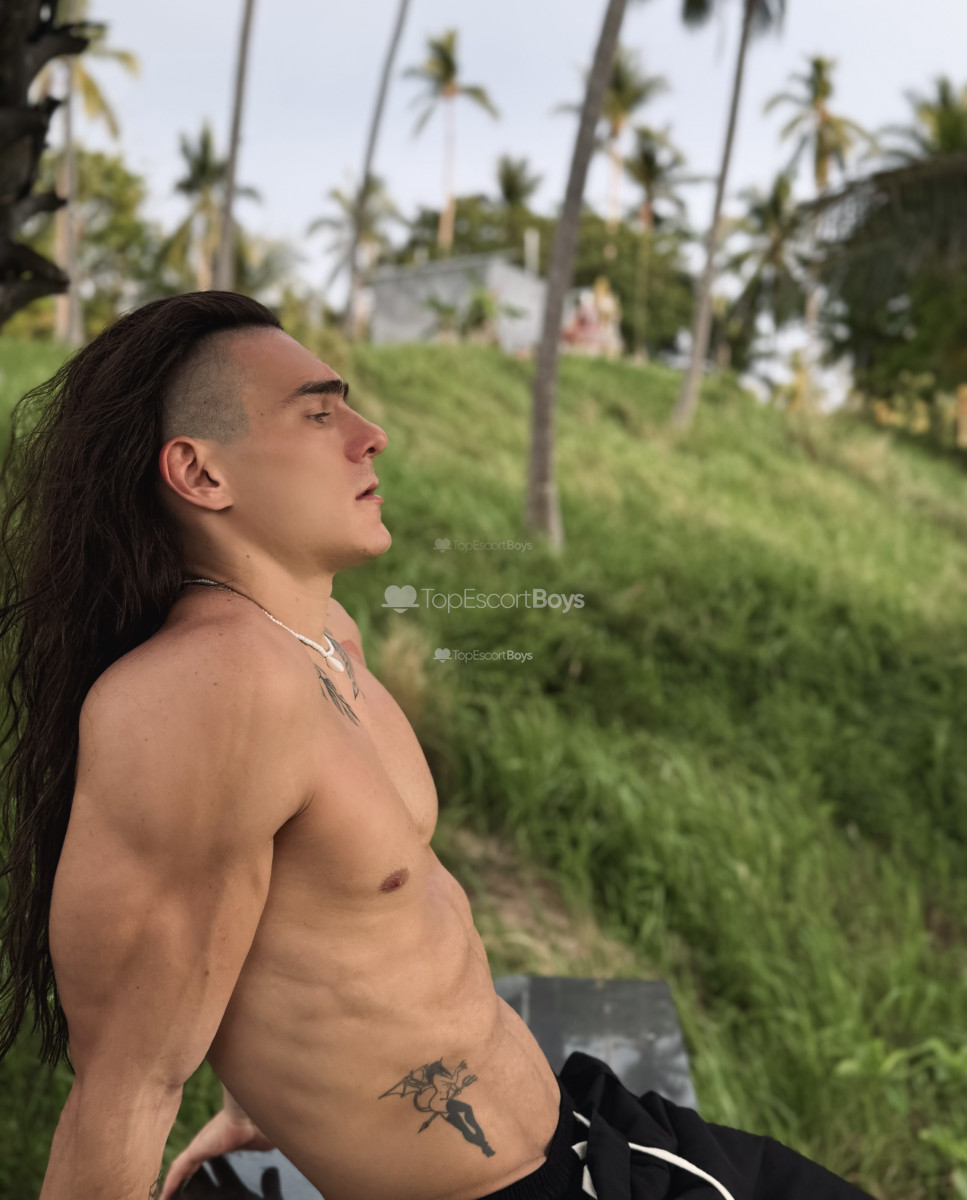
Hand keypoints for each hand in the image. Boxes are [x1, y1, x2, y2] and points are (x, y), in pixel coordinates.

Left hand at [160, 1109, 276, 1198]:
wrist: (250, 1112)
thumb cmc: (259, 1124)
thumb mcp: (263, 1145)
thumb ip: (262, 1158)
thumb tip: (275, 1170)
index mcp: (221, 1145)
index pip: (207, 1164)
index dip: (202, 1176)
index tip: (199, 1190)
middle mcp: (207, 1146)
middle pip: (190, 1170)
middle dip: (182, 1184)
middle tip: (177, 1197)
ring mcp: (199, 1148)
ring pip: (180, 1172)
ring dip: (173, 1186)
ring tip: (166, 1199)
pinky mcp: (194, 1150)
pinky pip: (178, 1171)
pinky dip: (170, 1184)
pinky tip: (165, 1196)